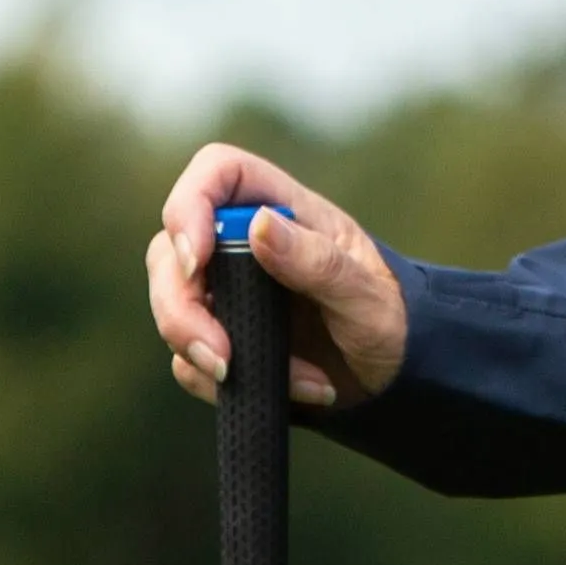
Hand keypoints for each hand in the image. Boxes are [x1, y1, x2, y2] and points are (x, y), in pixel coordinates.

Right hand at [147, 140, 410, 411]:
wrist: (395, 376)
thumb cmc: (390, 318)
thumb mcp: (366, 294)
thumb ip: (317, 261)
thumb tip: (259, 225)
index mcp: (284, 210)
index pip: (217, 174)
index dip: (190, 205)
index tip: (197, 261)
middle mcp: (243, 245)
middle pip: (170, 250)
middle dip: (181, 309)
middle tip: (221, 357)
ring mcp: (226, 293)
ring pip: (170, 308)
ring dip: (209, 354)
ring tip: (296, 383)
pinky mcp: (220, 339)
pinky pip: (189, 362)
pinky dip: (232, 385)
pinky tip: (301, 390)